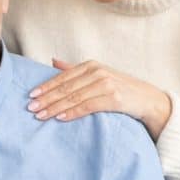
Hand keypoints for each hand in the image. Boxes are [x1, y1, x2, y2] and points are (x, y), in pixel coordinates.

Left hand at [27, 59, 171, 139]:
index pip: (63, 77)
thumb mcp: (98, 75)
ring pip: (74, 97)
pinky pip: (88, 106)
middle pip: (66, 87)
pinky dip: (72, 112)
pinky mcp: (114, 98)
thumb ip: (75, 70)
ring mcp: (106, 84)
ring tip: (40, 115)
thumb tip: (52, 61)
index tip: (31, 96)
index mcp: (91, 66)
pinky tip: (60, 118)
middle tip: (30, 108)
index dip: (46, 86)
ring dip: (55, 107)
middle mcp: (97, 72)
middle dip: (46, 98)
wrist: (148, 99)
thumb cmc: (121, 88)